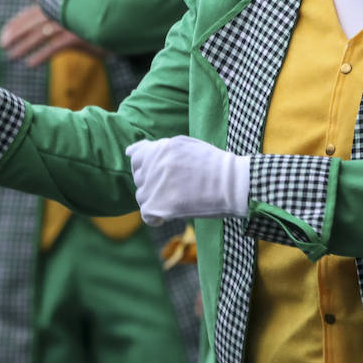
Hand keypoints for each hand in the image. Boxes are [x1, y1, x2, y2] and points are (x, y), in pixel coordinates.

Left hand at [0, 6, 104, 67]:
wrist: (123, 28)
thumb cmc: (98, 24)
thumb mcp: (77, 20)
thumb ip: (59, 20)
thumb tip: (38, 30)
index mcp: (61, 4)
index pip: (33, 12)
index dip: (16, 24)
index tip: (4, 35)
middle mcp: (64, 10)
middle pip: (34, 22)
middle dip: (16, 34)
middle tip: (2, 46)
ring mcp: (71, 22)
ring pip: (41, 34)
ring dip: (24, 46)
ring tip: (12, 56)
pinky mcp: (79, 36)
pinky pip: (54, 47)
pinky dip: (41, 55)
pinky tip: (30, 64)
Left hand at [126, 135, 249, 223]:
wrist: (233, 184)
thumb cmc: (214, 165)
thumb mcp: (187, 145)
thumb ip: (160, 147)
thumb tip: (130, 151)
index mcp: (162, 147)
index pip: (136, 156)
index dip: (145, 167)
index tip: (158, 174)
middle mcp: (155, 163)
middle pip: (139, 178)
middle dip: (152, 184)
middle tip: (175, 188)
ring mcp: (156, 184)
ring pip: (141, 196)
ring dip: (155, 200)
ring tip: (177, 199)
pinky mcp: (159, 204)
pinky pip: (146, 214)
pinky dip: (156, 217)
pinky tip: (171, 213)